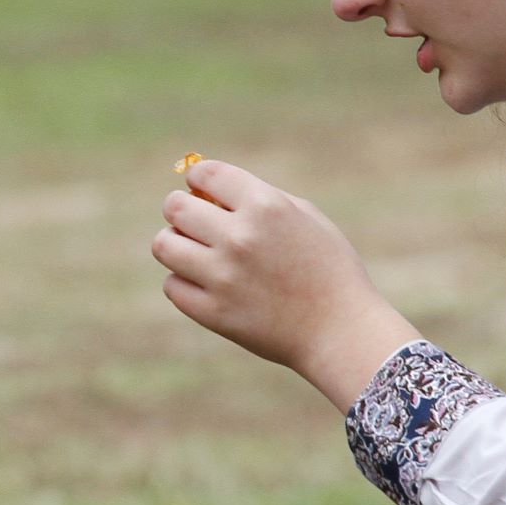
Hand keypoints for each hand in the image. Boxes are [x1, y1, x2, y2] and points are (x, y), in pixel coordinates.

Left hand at [153, 159, 419, 407]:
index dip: (197, 177)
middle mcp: (240, 237)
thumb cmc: (328, 269)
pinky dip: (184, 282)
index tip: (198, 187)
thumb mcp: (305, 217)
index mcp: (266, 206)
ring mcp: (223, 276)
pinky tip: (204, 284)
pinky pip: (173, 286)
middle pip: (176, 207)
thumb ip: (258, 198)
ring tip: (191, 251)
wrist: (341, 330)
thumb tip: (208, 188)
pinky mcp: (213, 312)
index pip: (206, 173)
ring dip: (174, 244)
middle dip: (180, 209)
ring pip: (164, 245)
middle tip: (189, 220)